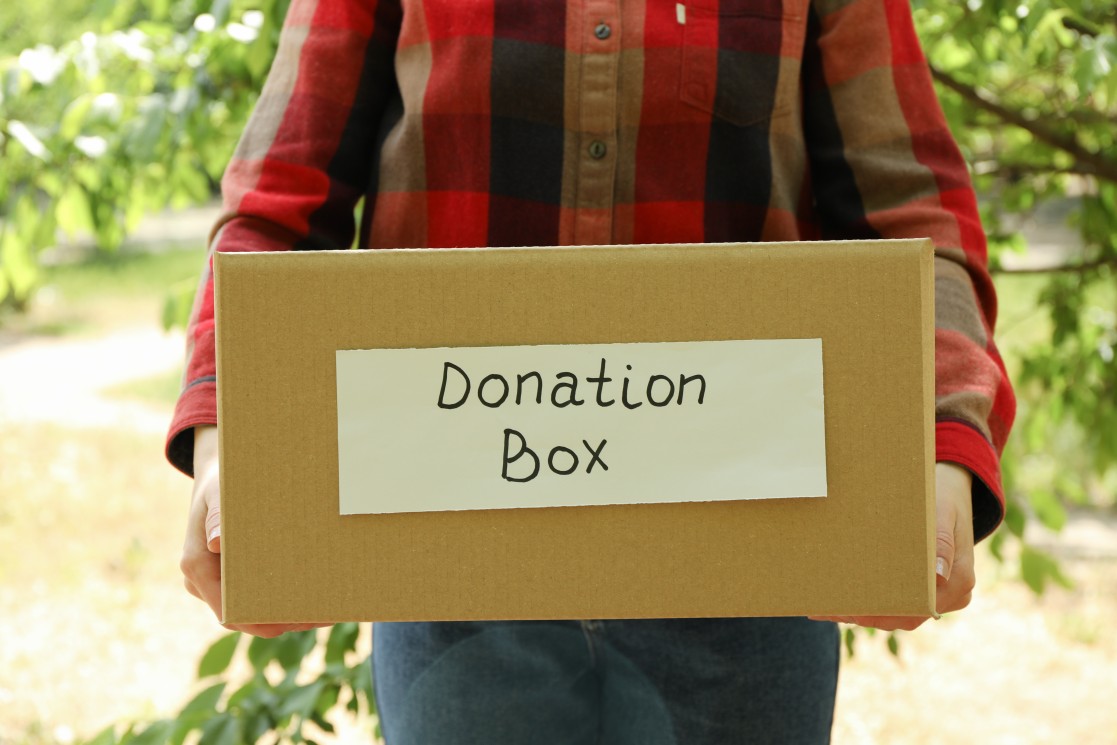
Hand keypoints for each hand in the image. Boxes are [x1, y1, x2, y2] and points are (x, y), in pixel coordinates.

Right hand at [180, 425, 330, 636]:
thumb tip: (218, 542)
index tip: (293, 622)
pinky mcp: (231, 575)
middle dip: (282, 619)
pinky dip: (283, 594)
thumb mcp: (219, 491)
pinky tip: (315, 592)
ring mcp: (216, 581)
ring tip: (327, 608)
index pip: (227, 611)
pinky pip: (256, 592)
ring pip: (252, 606)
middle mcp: (203, 581)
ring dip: (286, 610)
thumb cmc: (219, 481)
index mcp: (197, 566)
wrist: (215, 475)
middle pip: (244, 614)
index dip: (260, 621)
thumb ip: (218, 514)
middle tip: (323, 615)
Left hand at [809, 462, 975, 630]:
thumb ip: (942, 540)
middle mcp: (952, 594)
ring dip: (866, 611)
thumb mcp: (943, 512)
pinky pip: (900, 600)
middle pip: (906, 615)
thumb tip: (939, 575)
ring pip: (900, 612)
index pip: (920, 609)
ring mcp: (940, 593)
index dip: (886, 614)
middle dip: (868, 615)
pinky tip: (843, 598)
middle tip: (831, 609)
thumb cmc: (944, 498)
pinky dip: (873, 600)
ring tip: (829, 606)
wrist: (951, 489)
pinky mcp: (926, 587)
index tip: (855, 611)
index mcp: (959, 581)